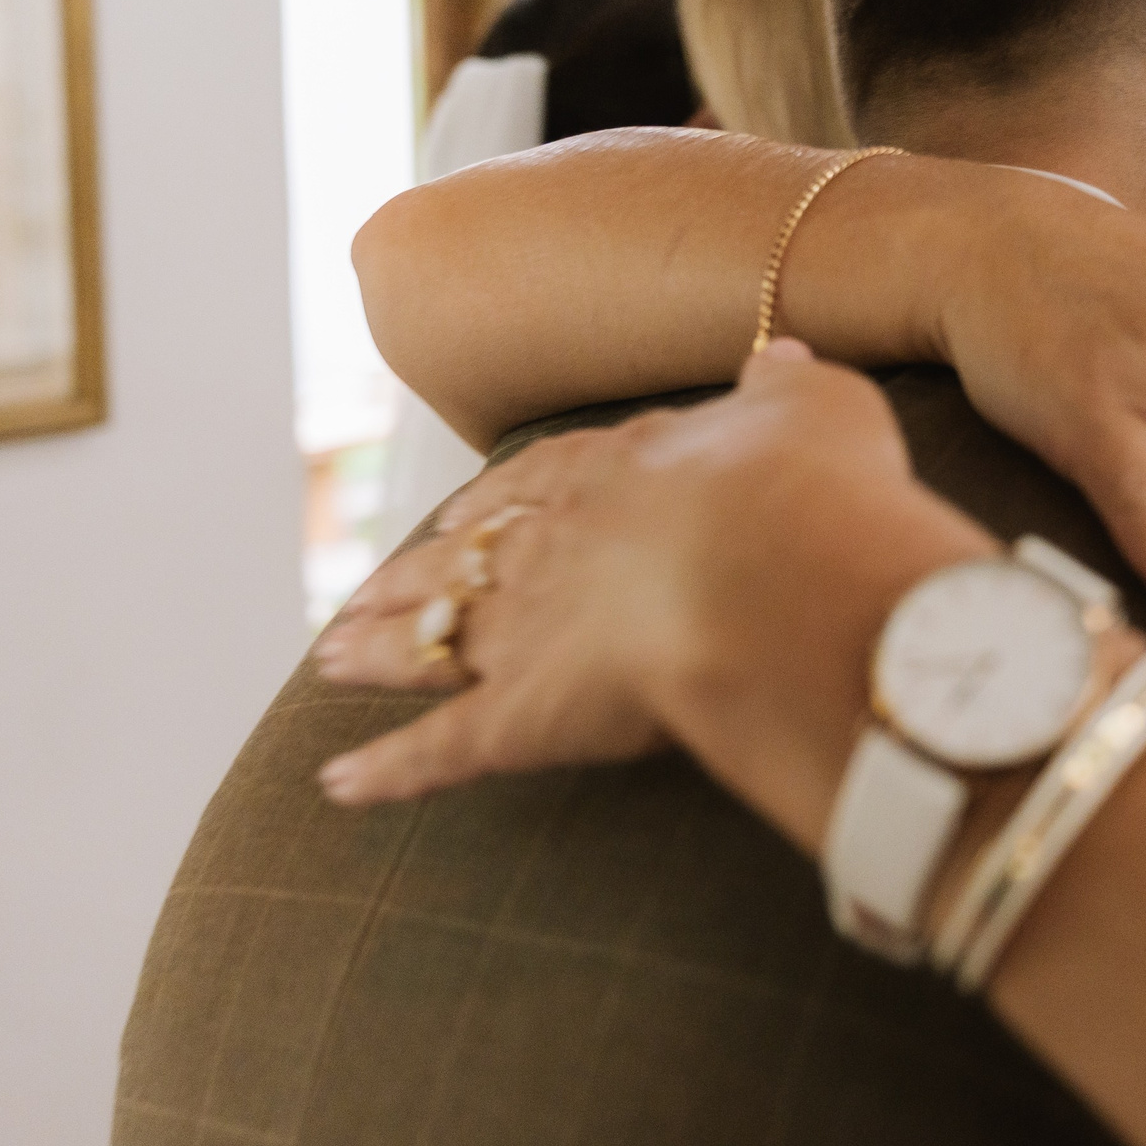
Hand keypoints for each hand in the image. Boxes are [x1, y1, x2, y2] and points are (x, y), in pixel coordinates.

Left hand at [314, 344, 993, 838]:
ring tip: (331, 658)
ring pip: (435, 640)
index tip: (462, 512)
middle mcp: (557, 543)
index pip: (543, 480)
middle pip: (468, 559)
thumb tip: (776, 358)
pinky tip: (338, 786)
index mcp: (622, 471)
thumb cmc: (812, 492)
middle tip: (367, 591)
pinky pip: (441, 749)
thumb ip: (781, 394)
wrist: (779, 573)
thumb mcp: (814, 412)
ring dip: (379, 650)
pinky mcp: (522, 717)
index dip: (500, 499)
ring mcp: (531, 629)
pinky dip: (388, 770)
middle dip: (416, 575)